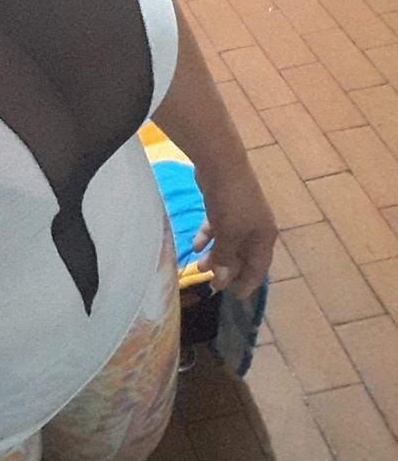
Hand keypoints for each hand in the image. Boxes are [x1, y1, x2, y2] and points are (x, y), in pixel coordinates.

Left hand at [193, 168, 277, 298]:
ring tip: (198, 266)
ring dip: (215, 255)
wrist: (221, 163)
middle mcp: (256, 228)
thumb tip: (223, 280)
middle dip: (227, 270)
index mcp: (265, 236)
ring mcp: (240, 215)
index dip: (248, 282)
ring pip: (228, 242)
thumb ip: (225, 257)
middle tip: (210, 283)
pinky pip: (217, 228)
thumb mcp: (229, 233)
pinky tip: (194, 245)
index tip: (235, 297)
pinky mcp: (224, 205)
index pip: (259, 267)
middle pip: (243, 256)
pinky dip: (207, 237)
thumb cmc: (231, 201)